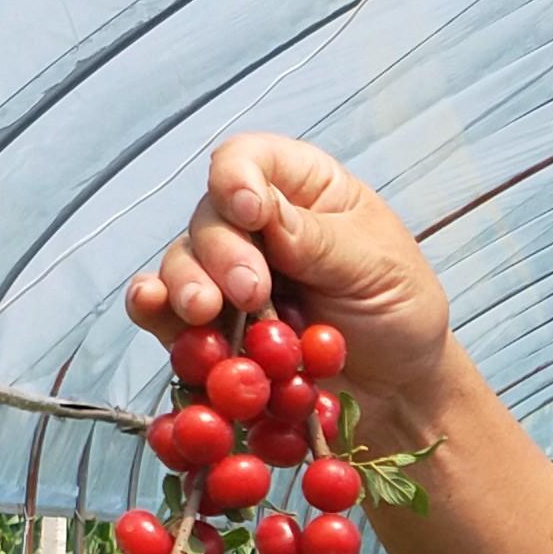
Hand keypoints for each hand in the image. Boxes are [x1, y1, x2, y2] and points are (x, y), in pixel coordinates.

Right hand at [125, 134, 458, 434]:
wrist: (399, 394)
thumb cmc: (400, 314)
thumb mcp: (377, 268)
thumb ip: (319, 240)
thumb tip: (263, 210)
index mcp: (304, 190)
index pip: (250, 159)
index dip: (238, 177)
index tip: (252, 212)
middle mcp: (257, 226)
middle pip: (210, 216)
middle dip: (221, 252)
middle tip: (250, 292)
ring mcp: (228, 278)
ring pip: (182, 264)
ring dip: (187, 285)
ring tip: (206, 312)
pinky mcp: (212, 329)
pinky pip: (166, 314)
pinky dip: (155, 311)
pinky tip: (152, 307)